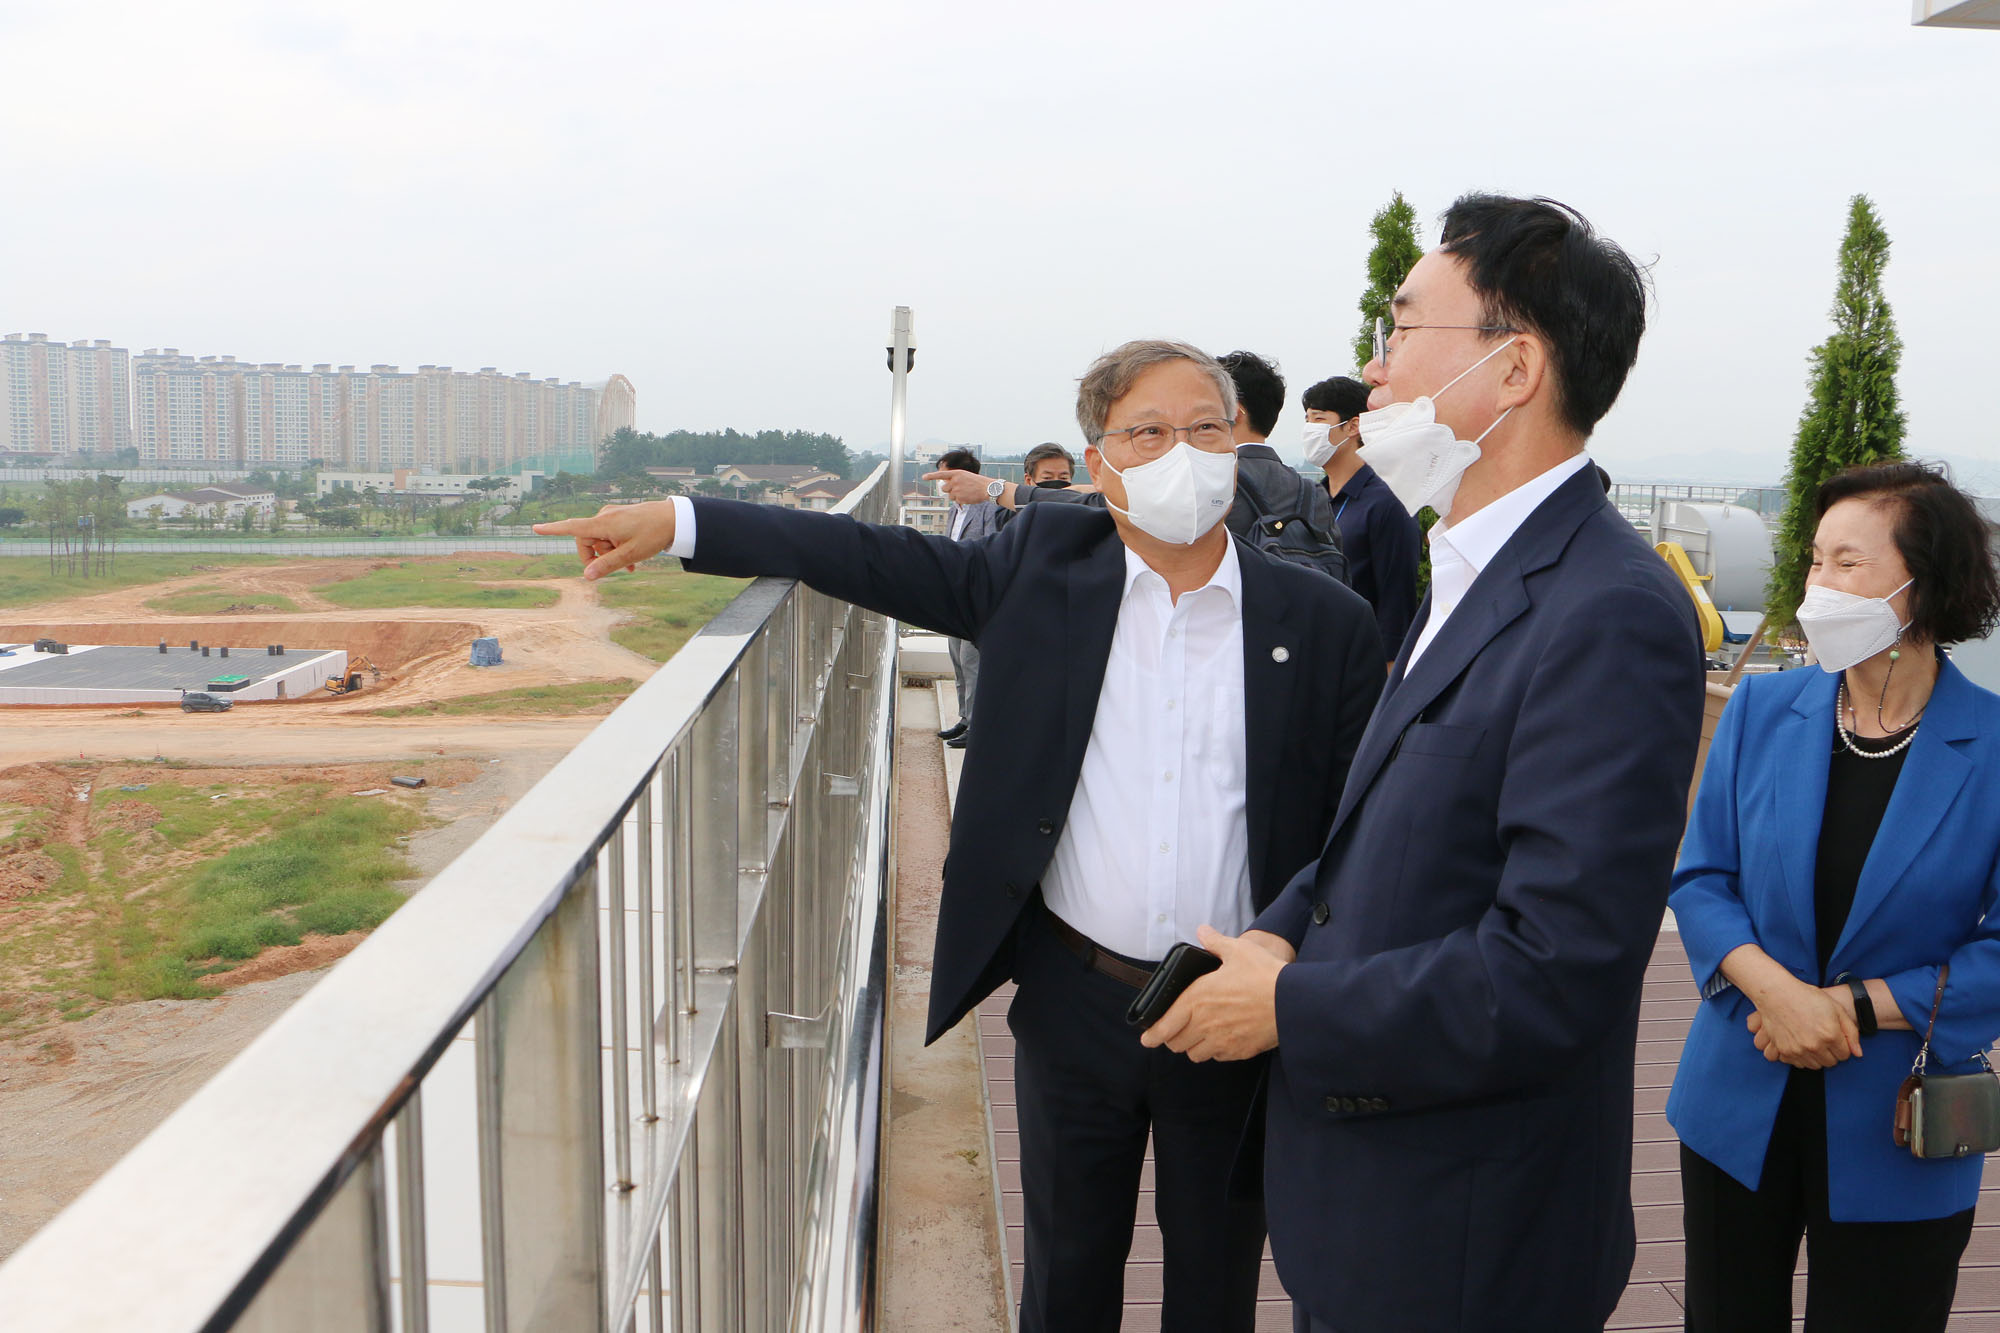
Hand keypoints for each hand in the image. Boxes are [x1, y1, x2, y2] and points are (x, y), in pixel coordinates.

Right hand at [533, 501, 677, 579]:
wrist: (675, 519)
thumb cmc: (653, 535)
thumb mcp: (630, 554)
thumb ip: (607, 565)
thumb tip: (586, 576)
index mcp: (603, 524)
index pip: (571, 527)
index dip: (552, 530)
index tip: (535, 528)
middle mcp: (604, 517)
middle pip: (586, 541)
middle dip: (596, 557)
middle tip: (613, 569)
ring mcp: (612, 516)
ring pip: (600, 540)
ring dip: (609, 554)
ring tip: (630, 566)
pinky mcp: (620, 518)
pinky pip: (610, 536)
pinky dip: (616, 548)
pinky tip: (631, 561)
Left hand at [923, 469, 1000, 506]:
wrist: (986, 488)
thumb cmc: (976, 482)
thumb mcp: (964, 476)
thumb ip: (954, 479)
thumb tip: (944, 486)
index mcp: (956, 473)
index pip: (941, 474)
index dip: (931, 476)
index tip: (924, 477)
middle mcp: (955, 481)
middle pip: (943, 488)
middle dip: (948, 490)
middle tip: (957, 489)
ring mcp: (956, 490)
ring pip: (949, 495)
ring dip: (955, 495)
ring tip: (965, 492)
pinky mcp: (959, 498)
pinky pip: (955, 500)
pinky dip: (960, 500)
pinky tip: (967, 496)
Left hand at [1139, 925, 1286, 1062]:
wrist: (1294, 1001)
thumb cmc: (1265, 974)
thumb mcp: (1238, 950)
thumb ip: (1215, 942)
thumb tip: (1203, 931)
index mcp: (1197, 999)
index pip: (1165, 1025)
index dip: (1152, 1034)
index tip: (1147, 1038)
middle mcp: (1205, 1024)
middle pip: (1177, 1043)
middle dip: (1173, 1038)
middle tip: (1176, 1031)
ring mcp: (1222, 1041)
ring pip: (1196, 1054)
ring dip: (1193, 1046)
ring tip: (1199, 1035)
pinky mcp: (1239, 1051)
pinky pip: (1218, 1057)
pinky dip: (1215, 1051)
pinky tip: (1222, 1038)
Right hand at [1744, 980, 1862, 1068]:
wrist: (1776, 993)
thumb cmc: (1807, 997)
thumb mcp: (1836, 1008)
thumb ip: (1851, 1032)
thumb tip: (1858, 1054)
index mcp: (1831, 1035)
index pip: (1845, 1055)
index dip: (1842, 1046)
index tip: (1834, 1036)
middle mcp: (1815, 1046)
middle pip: (1831, 1062)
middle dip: (1830, 1052)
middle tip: (1822, 1038)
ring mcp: (1799, 1050)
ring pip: (1815, 1065)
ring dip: (1816, 1056)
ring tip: (1811, 1040)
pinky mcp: (1785, 1051)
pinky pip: (1799, 1064)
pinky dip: (1801, 1057)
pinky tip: (1800, 1043)